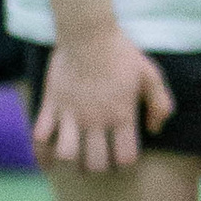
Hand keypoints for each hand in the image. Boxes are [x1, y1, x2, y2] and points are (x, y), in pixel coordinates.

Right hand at [31, 26, 170, 172]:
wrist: (87, 34)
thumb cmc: (121, 53)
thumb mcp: (151, 75)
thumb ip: (160, 104)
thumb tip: (155, 129)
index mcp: (121, 116)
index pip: (125, 158)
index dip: (125, 161)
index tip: (123, 154)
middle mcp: (95, 121)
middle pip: (95, 163)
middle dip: (98, 166)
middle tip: (97, 157)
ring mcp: (70, 114)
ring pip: (66, 155)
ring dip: (71, 160)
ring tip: (74, 155)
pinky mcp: (51, 105)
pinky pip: (40, 136)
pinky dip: (41, 150)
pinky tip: (47, 156)